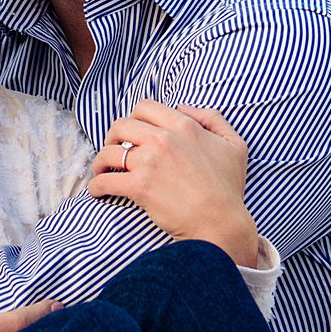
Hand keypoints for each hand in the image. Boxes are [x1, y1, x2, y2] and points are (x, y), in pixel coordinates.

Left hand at [87, 101, 262, 265]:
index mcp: (183, 126)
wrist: (221, 223)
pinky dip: (96, 184)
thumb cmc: (228, 188)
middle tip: (114, 149)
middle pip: (121, 126)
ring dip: (100, 161)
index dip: (134, 118)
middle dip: (113, 136)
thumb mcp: (233, 144)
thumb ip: (212, 118)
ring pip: (109, 152)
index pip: (145, 108)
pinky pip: (106, 180)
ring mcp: (149, 162)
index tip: (133, 132)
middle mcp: (164, 139)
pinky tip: (97, 190)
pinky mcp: (139, 187)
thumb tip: (183, 108)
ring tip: (101, 170)